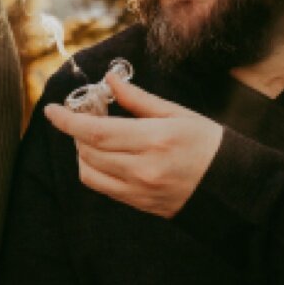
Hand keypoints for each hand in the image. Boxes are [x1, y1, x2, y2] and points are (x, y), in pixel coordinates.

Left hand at [43, 67, 222, 217]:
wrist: (232, 188)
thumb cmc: (210, 145)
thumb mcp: (178, 114)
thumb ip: (139, 100)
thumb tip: (111, 80)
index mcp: (154, 141)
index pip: (96, 132)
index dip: (67, 121)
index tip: (51, 110)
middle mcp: (142, 169)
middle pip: (88, 151)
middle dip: (78, 131)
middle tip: (87, 114)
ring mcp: (139, 190)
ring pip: (89, 172)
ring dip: (84, 152)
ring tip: (97, 137)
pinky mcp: (139, 204)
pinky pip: (103, 187)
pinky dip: (95, 169)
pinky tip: (106, 155)